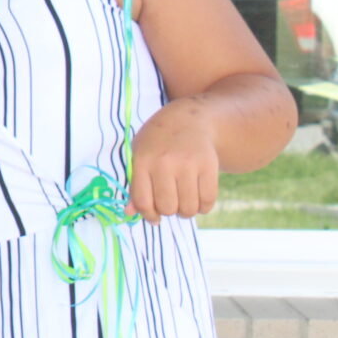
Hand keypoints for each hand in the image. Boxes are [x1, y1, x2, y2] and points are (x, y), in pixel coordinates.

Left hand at [128, 99, 220, 222]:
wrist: (188, 119)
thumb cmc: (158, 143)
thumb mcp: (139, 155)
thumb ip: (134, 184)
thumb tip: (129, 212)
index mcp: (142, 160)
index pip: (143, 201)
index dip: (148, 215)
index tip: (154, 217)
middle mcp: (164, 162)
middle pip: (167, 207)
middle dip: (169, 211)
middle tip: (170, 203)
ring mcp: (188, 164)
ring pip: (188, 208)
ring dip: (186, 211)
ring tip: (183, 200)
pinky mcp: (209, 165)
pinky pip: (207, 201)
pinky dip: (203, 207)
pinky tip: (198, 198)